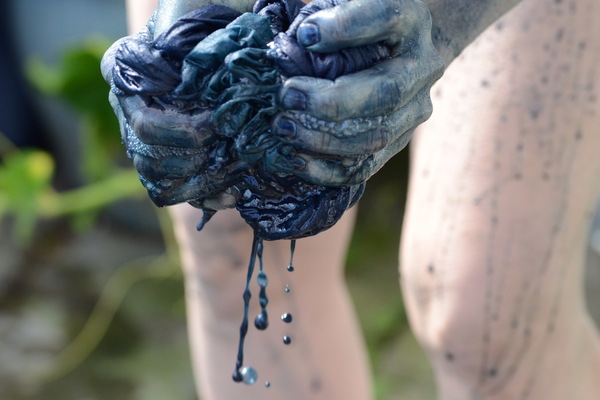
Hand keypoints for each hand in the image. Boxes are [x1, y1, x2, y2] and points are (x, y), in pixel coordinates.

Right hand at [101, 7, 250, 209]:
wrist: (219, 32)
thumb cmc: (205, 15)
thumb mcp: (191, 13)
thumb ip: (180, 40)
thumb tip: (186, 84)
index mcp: (123, 74)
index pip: (143, 123)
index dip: (182, 132)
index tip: (217, 123)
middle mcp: (127, 109)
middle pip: (150, 158)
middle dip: (197, 159)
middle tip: (234, 148)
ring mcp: (144, 136)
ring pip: (160, 180)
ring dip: (202, 180)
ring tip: (237, 170)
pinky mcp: (168, 156)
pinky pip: (177, 191)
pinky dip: (206, 195)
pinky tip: (233, 191)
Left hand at [267, 0, 443, 185]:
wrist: (403, 51)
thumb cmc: (360, 21)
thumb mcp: (345, 3)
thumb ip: (321, 13)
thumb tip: (287, 45)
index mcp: (410, 20)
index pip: (386, 18)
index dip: (346, 27)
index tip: (305, 36)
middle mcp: (421, 66)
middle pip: (386, 91)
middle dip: (332, 100)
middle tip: (286, 95)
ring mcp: (415, 108)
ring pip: (377, 135)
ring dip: (324, 138)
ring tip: (283, 128)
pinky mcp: (400, 140)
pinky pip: (368, 165)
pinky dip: (329, 170)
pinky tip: (297, 161)